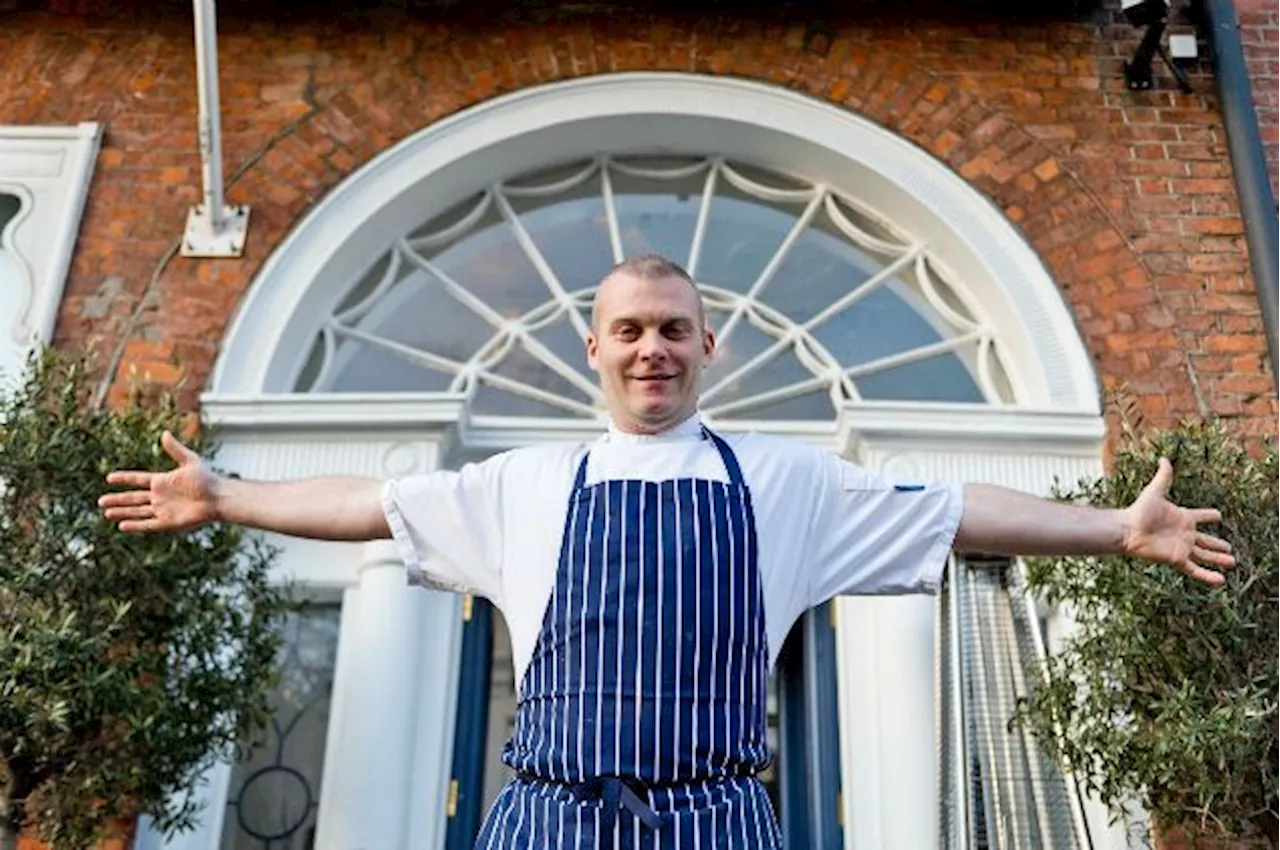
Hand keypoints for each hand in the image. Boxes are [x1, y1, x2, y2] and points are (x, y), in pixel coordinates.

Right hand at [99, 431, 219, 532]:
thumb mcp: (190, 461)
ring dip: (122, 513)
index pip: (138, 479)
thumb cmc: (207, 479)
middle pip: (133, 498)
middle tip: (100, 501)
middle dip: (117, 499)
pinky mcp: (168, 522)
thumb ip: (175, 449)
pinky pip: (148, 524)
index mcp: (162, 481)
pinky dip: (136, 525)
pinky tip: (122, 526)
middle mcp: (160, 496)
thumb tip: (164, 433)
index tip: (109, 478)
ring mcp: (163, 510)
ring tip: (106, 513)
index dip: (124, 479)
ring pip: (137, 512)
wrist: (218, 498)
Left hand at [1121, 457, 1234, 584]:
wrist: (1128, 530)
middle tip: (1230, 548)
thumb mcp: (1155, 491)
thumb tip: (1164, 459)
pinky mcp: (1177, 559)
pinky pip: (1196, 570)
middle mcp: (1185, 534)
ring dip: (1219, 559)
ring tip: (1232, 562)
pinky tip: (1221, 580)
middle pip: (1206, 540)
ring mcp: (1182, 547)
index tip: (1218, 515)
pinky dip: (1208, 576)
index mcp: (1183, 517)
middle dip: (1218, 544)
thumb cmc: (1140, 511)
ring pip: (1205, 556)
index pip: (1201, 516)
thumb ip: (1163, 476)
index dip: (1210, 515)